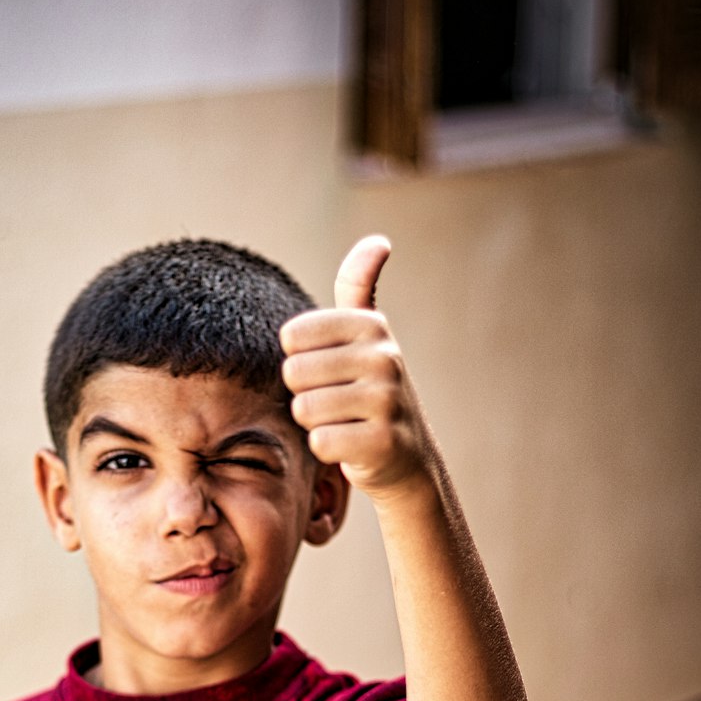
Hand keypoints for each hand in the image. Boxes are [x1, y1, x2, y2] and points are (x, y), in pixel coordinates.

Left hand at [280, 236, 434, 498]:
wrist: (407, 458)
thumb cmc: (372, 392)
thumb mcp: (368, 336)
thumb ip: (359, 288)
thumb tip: (378, 241)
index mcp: (371, 325)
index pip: (292, 338)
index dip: (300, 362)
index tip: (330, 372)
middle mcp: (384, 356)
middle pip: (294, 374)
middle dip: (306, 395)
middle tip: (337, 404)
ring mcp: (387, 400)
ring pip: (305, 410)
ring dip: (317, 424)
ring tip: (345, 423)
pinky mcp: (382, 442)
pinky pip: (320, 442)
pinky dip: (328, 450)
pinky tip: (352, 446)